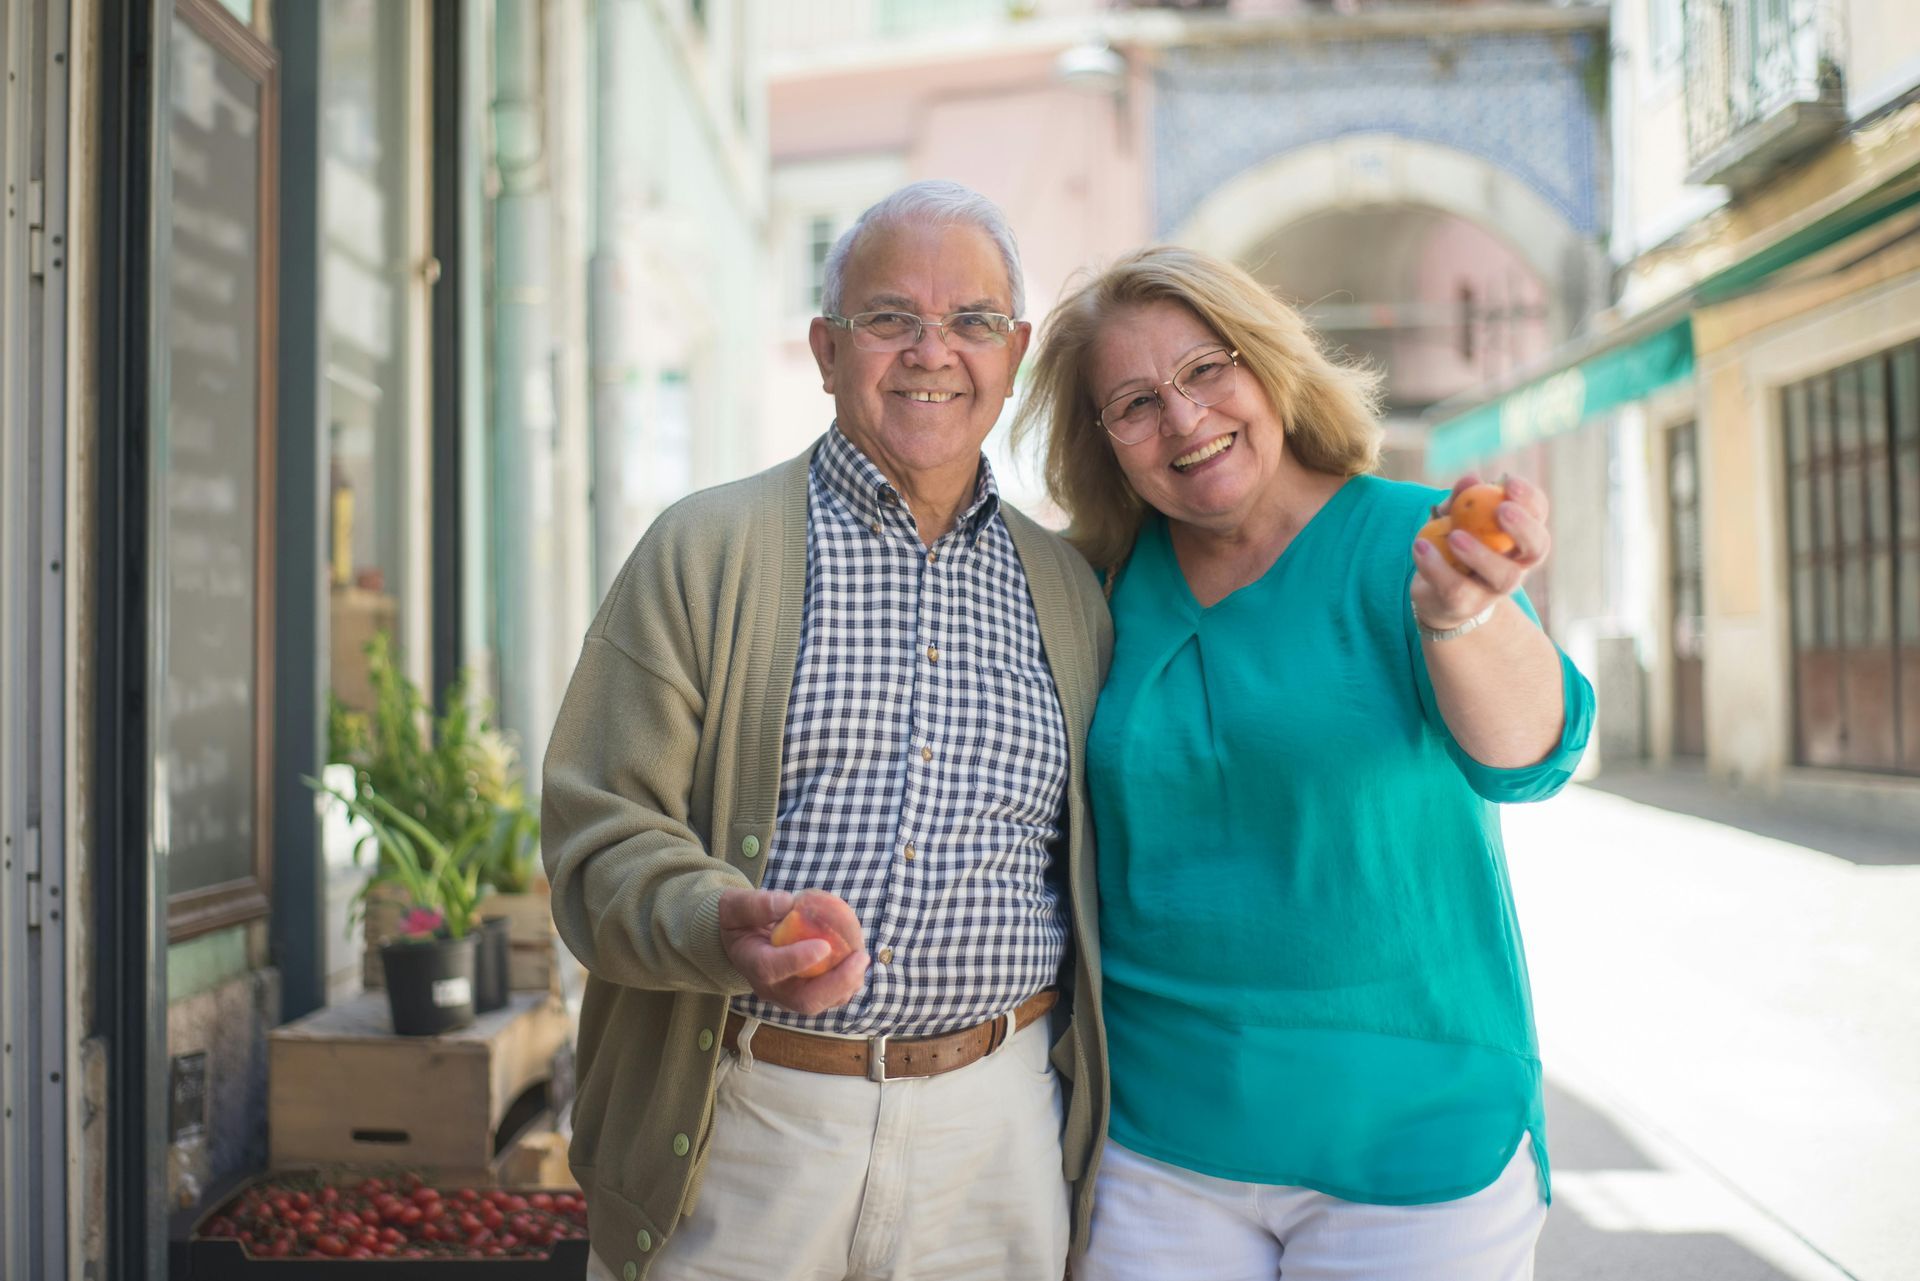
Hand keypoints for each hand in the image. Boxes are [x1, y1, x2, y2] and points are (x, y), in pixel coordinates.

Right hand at [718, 888, 869, 1015]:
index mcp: (751, 963)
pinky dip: (846, 982)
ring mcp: (787, 996)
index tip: (824, 945)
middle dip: (836, 983)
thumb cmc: (739, 920)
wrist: (740, 942)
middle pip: (804, 1000)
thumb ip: (756, 904)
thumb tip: (788, 903)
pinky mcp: (802, 995)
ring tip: (862, 958)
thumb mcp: (736, 905)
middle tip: (860, 957)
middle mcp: (769, 988)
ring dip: (846, 985)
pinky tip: (858, 959)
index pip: (772, 968)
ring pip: (820, 1003)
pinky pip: (828, 996)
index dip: (798, 960)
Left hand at [1410, 473, 1551, 630]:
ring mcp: (1493, 589)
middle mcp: (1517, 565)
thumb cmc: (1454, 548)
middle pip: (1537, 548)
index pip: (1538, 514)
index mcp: (1519, 538)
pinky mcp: (1465, 605)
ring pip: (1503, 576)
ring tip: (1454, 536)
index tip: (1510, 482)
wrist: (1436, 597)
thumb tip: (1470, 478)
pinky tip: (1420, 546)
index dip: (1530, 498)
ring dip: (1480, 553)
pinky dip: (1436, 566)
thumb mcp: (1456, 520)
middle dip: (1523, 527)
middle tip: (1501, 509)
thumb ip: (1461, 499)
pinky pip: (1455, 587)